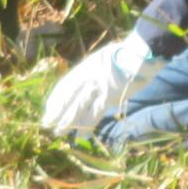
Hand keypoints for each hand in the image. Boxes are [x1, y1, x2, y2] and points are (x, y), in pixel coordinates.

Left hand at [39, 32, 160, 135]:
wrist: (140, 54)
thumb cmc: (127, 54)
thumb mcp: (106, 58)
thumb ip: (96, 70)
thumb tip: (91, 81)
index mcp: (86, 68)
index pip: (65, 87)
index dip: (55, 100)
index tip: (49, 109)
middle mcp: (87, 78)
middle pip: (68, 100)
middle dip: (57, 113)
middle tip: (47, 124)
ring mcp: (97, 89)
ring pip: (78, 109)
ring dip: (67, 122)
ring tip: (59, 133)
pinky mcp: (109, 98)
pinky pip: (95, 115)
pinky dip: (87, 126)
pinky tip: (81, 135)